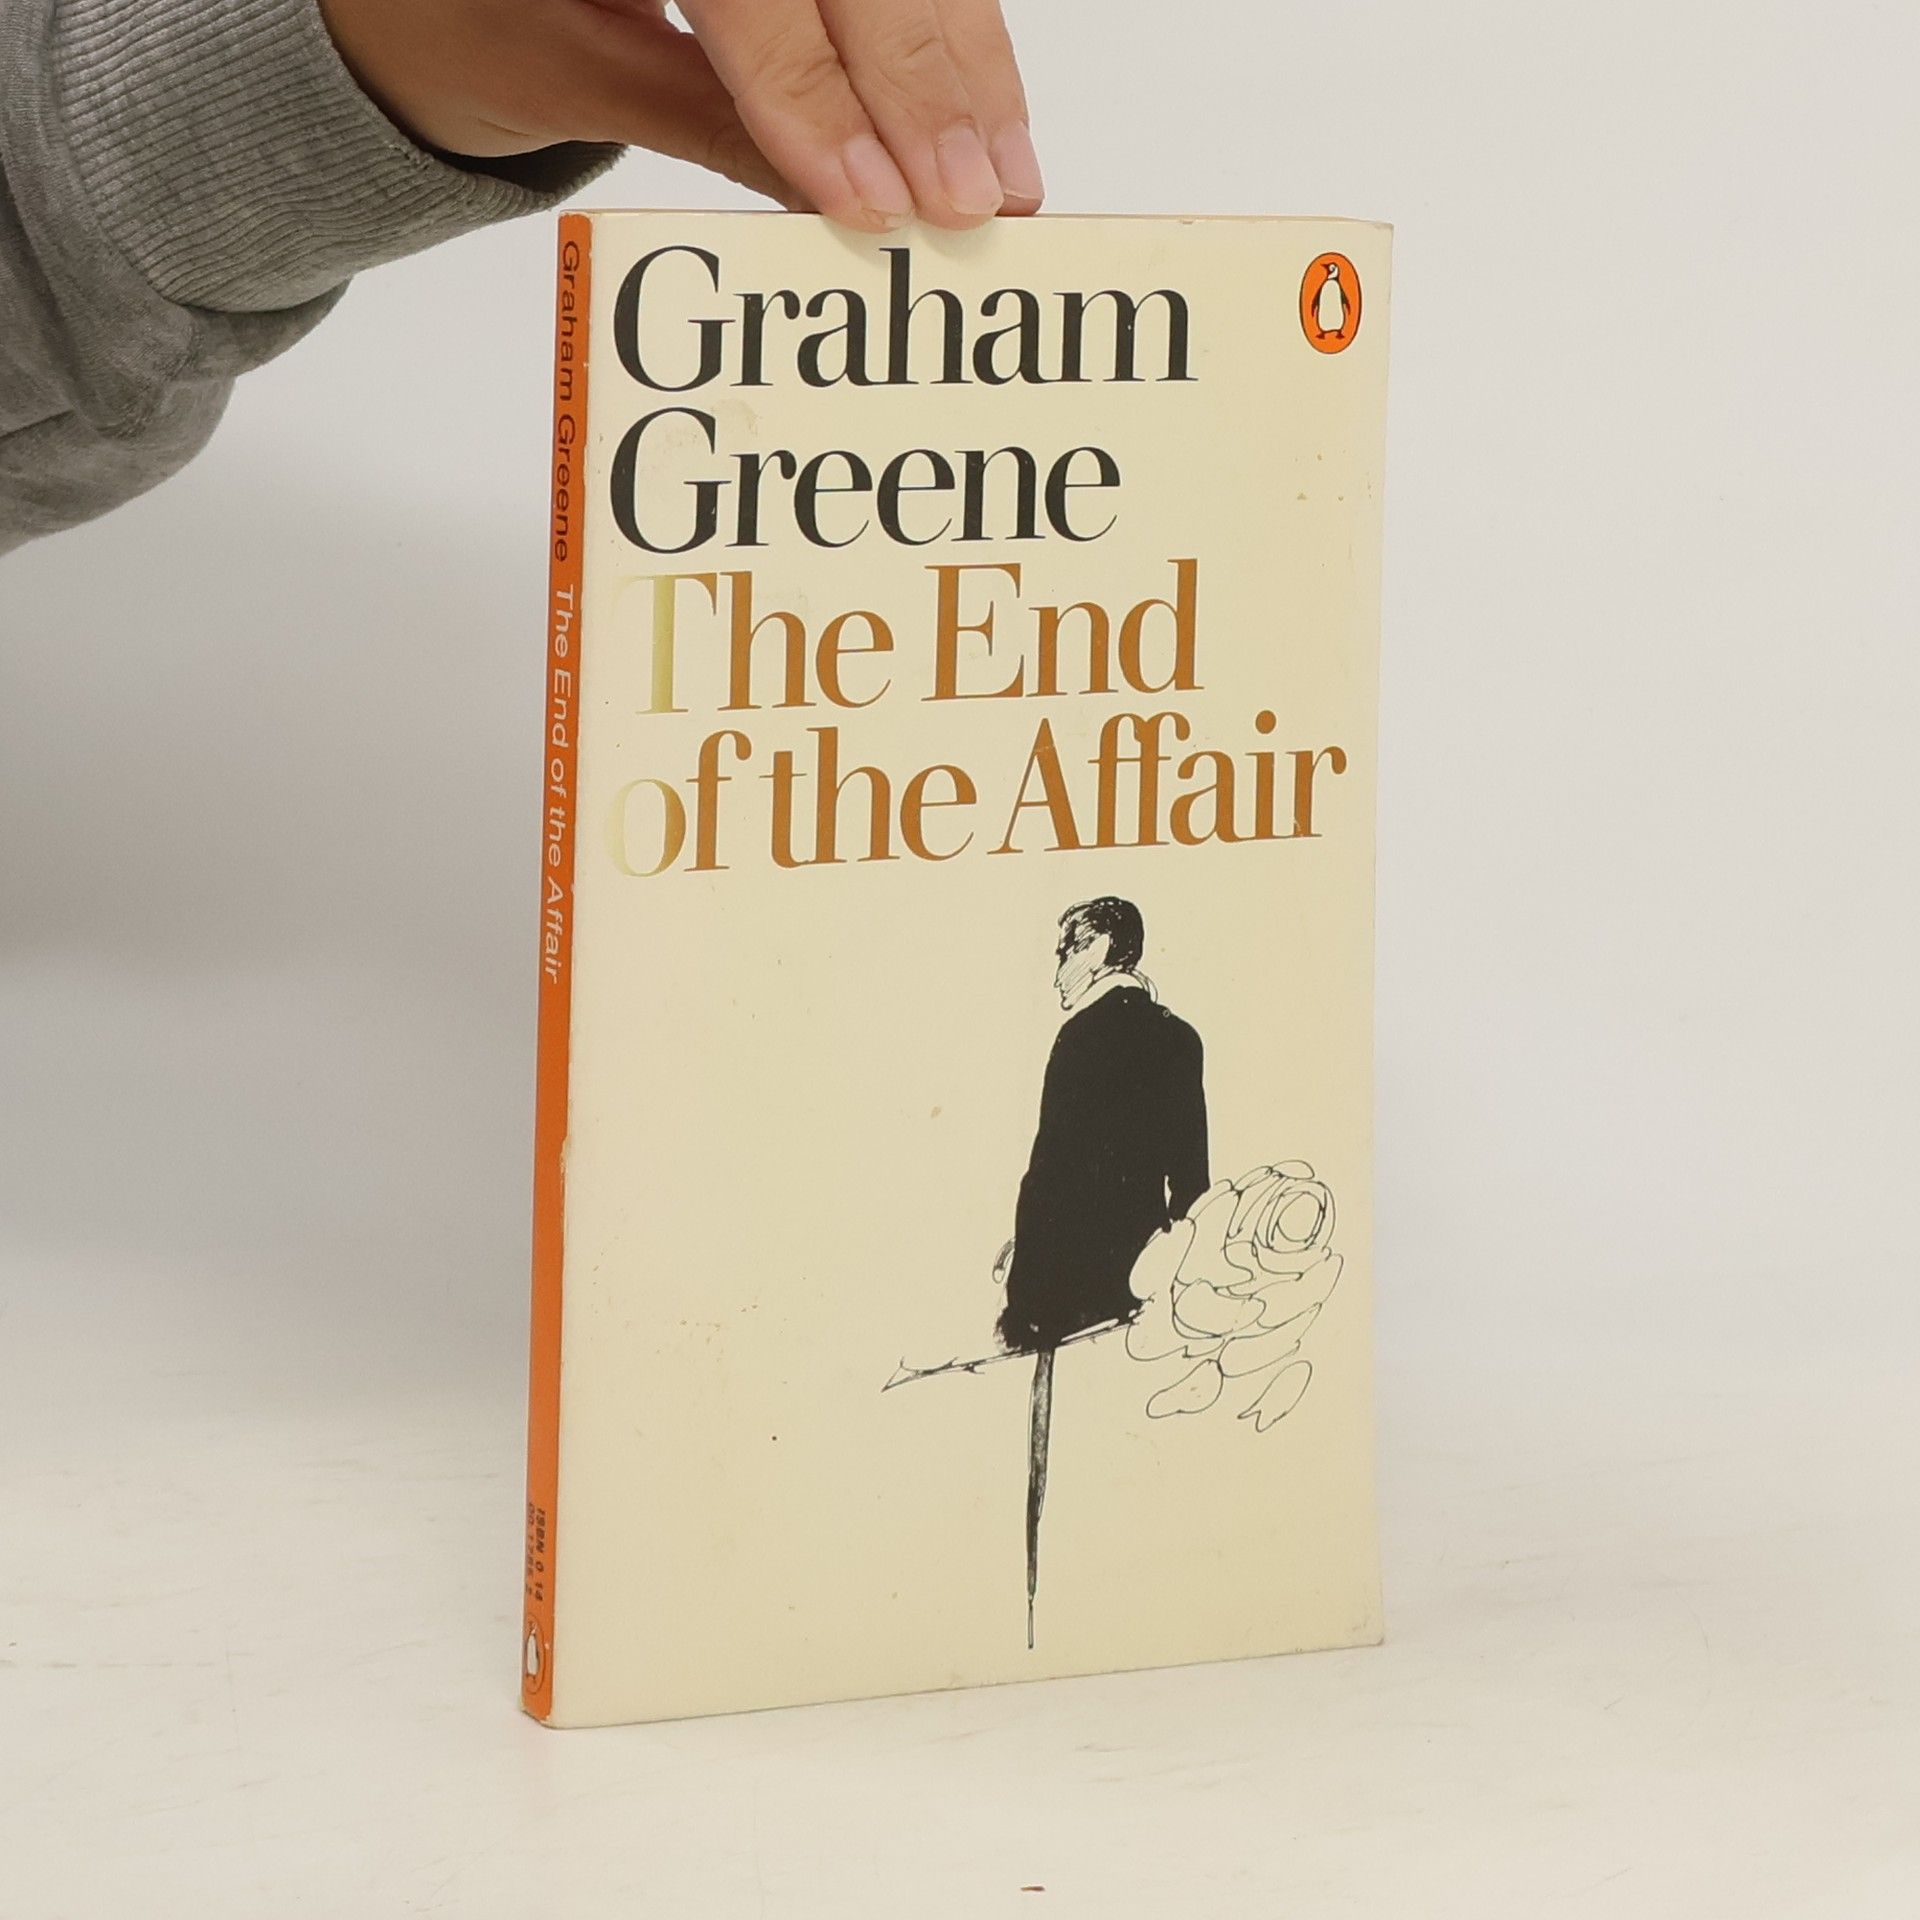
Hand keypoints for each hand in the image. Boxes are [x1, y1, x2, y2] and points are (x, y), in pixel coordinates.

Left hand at [317, 0, 1043, 231]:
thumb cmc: (451, 16)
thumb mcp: (559, 69)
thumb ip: (703, 120)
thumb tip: (841, 201)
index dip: (815, 90)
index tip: (871, 200)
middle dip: (920, 80)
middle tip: (970, 200)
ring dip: (965, 63)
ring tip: (1005, 179)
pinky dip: (956, 34)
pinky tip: (990, 113)